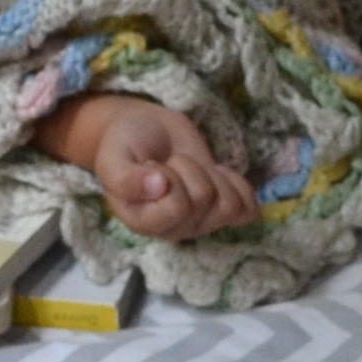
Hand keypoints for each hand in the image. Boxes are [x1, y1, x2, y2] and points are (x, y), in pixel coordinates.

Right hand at [45, 95, 257, 241]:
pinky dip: (238, 184)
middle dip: (189, 168)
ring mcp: (201, 223)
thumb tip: (159, 186)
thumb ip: (124, 177)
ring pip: (229, 204)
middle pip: (204, 199)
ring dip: (212, 174)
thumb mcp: (113, 157)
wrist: (146, 131)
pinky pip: (248, 209)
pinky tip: (216, 172)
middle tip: (169, 163)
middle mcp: (174, 229)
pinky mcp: (222, 211)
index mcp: (143, 223)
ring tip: (189, 167)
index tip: (152, 166)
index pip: (178, 207)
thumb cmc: (125, 145)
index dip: (171, 177)